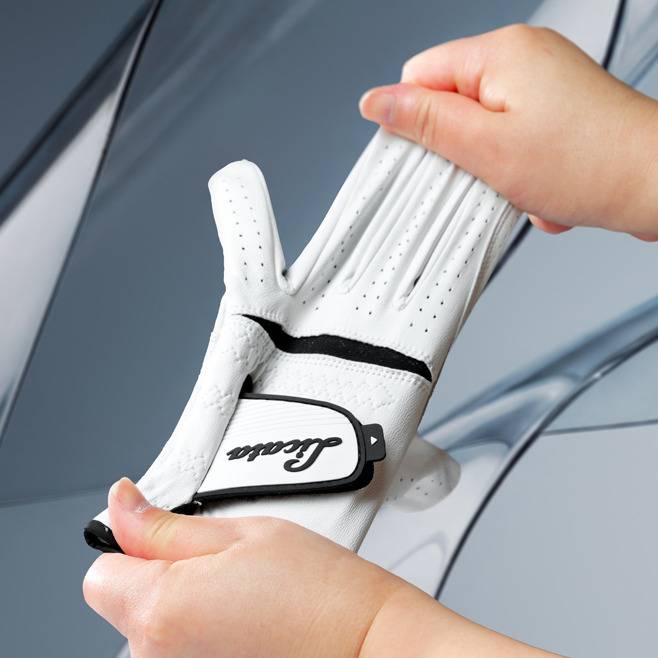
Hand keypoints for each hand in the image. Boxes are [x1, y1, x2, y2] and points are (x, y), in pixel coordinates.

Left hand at [84, 478, 556, 657]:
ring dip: (183, 603)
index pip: (100, 570)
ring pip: (153, 626)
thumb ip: (167, 525)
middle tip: (224, 562)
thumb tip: (122, 506)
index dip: (134, 544)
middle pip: (126, 599)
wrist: (369, 645)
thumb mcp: (244, 531)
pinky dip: (203, 633)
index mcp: (160, 609)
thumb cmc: (320, 591)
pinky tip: (247, 622)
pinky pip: (180, 649)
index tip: (164, 533)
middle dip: (162, 572)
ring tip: (243, 593)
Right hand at [359, 25, 657, 239]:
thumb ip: (425, 123)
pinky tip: (538, 186)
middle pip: (451, 105)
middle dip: (459, 151)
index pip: (419, 77)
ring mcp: (543, 84)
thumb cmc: (588, 164)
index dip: (416, 122)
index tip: (429, 158)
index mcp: (500, 53)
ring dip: (491, 167)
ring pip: (481, 130)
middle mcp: (523, 59)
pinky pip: (512, 140)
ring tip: (520, 182)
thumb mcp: (486, 148)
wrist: (656, 183)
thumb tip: (378, 102)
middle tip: (484, 175)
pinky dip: (517, 170)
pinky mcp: (557, 110)